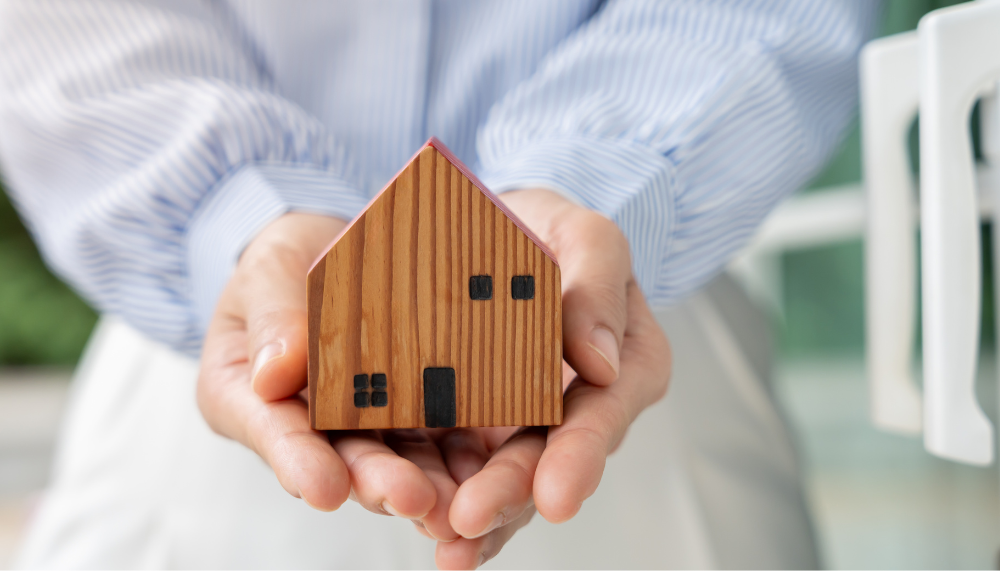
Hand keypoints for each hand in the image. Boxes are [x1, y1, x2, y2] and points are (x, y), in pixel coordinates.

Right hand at [194, 212, 534, 543]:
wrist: (332, 251)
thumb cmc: (286, 263)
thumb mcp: (269, 268)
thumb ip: (271, 316)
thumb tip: (274, 375)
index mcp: (251, 395)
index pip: (273, 431)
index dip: (298, 462)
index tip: (324, 488)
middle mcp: (308, 423)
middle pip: (342, 458)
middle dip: (377, 481)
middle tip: (411, 498)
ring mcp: (364, 423)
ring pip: (395, 459)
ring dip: (425, 484)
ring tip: (455, 504)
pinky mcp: (414, 412)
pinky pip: (438, 438)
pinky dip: (461, 459)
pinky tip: (489, 474)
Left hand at [434, 189, 671, 568]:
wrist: (504, 232)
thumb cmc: (552, 229)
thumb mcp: (586, 236)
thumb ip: (599, 285)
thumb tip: (600, 362)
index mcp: (625, 361)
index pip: (604, 409)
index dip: (579, 454)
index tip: (555, 495)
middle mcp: (585, 403)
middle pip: (552, 456)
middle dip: (514, 493)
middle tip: (471, 517)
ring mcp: (535, 422)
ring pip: (513, 478)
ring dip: (483, 516)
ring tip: (446, 545)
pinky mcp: (489, 428)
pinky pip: (474, 470)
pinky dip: (455, 502)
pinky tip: (434, 536)